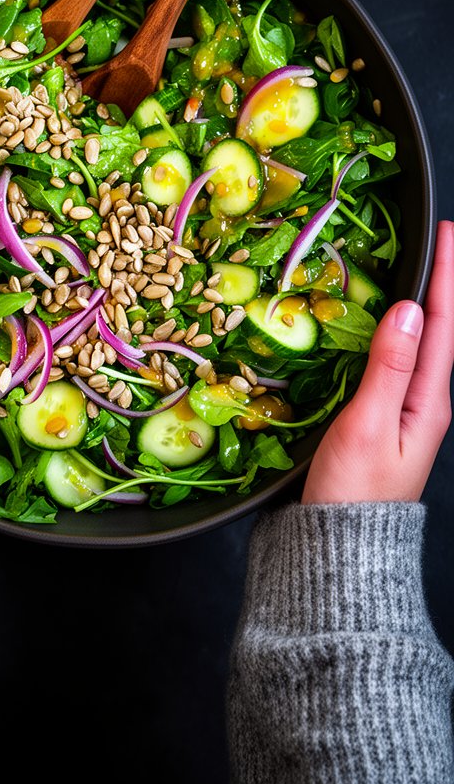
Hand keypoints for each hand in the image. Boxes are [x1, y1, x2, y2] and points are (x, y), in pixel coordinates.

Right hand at [302, 220, 453, 502]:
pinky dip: (397, 333)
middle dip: (442, 284)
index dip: (447, 277)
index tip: (447, 234)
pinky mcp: (384, 421)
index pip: (444, 325)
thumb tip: (410, 309)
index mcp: (430, 401)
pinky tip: (384, 327)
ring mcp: (407, 413)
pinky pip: (399, 362)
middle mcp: (426, 403)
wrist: (340, 549)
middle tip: (436, 242)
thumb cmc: (352, 492)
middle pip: (440, 331)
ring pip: (421, 345)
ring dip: (422, 306)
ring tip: (418, 272)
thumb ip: (390, 365)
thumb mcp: (369, 424)